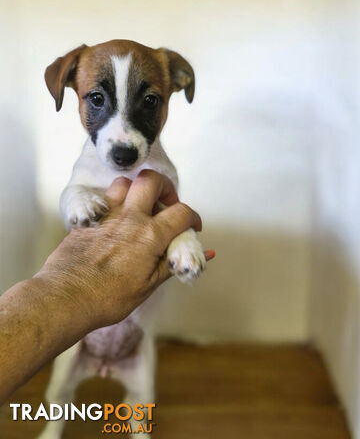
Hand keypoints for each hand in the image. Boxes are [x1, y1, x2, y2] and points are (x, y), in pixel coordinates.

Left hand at [37, 170, 213, 328]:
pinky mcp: (87, 222)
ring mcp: (106, 217)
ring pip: (123, 183)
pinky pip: (102, 202)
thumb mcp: (148, 286)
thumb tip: (203, 256)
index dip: (193, 217)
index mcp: (150, 235)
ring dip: (135, 190)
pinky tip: (115, 224)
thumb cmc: (107, 298)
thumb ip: (173, 264)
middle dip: (164, 187)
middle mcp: (129, 218)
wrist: (66, 299)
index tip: (192, 227)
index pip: (182, 212)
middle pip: (151, 181)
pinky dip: (113, 205)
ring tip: (139, 207)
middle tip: (166, 204)